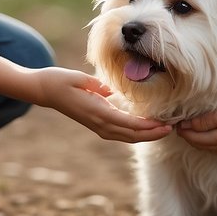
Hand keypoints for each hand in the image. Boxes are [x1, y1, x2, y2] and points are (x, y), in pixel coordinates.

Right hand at [30, 67, 171, 143]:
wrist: (44, 90)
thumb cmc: (60, 80)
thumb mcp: (78, 78)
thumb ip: (96, 85)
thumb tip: (111, 90)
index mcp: (96, 112)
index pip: (128, 124)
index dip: (147, 127)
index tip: (164, 124)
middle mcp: (98, 123)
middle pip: (131, 135)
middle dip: (152, 134)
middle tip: (172, 128)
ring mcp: (97, 126)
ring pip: (126, 137)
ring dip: (146, 135)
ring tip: (164, 130)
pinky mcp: (97, 124)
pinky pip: (120, 133)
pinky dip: (135, 132)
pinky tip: (146, 128)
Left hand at [176, 98, 216, 156]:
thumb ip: (212, 119)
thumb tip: (190, 124)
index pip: (194, 136)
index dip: (181, 128)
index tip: (173, 118)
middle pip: (197, 144)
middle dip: (185, 134)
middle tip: (176, 121)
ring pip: (206, 147)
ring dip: (195, 138)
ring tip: (186, 124)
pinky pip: (216, 148)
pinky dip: (206, 141)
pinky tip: (205, 131)